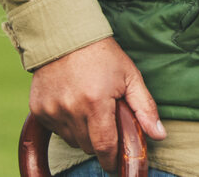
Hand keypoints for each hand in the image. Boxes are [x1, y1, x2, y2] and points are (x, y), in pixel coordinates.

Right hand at [29, 37, 165, 160]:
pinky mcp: (38, 109)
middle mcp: (71, 109)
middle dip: (98, 141)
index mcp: (96, 103)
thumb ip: (145, 108)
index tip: (115, 163)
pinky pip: (55, 129)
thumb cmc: (102, 55)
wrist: (65, 35)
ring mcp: (52, 110)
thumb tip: (160, 135)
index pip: (104, 147)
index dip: (111, 159)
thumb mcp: (130, 76)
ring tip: (88, 108)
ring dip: (82, 132)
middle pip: (87, 146)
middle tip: (105, 121)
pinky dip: (65, 123)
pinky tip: (72, 103)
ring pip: (71, 139)